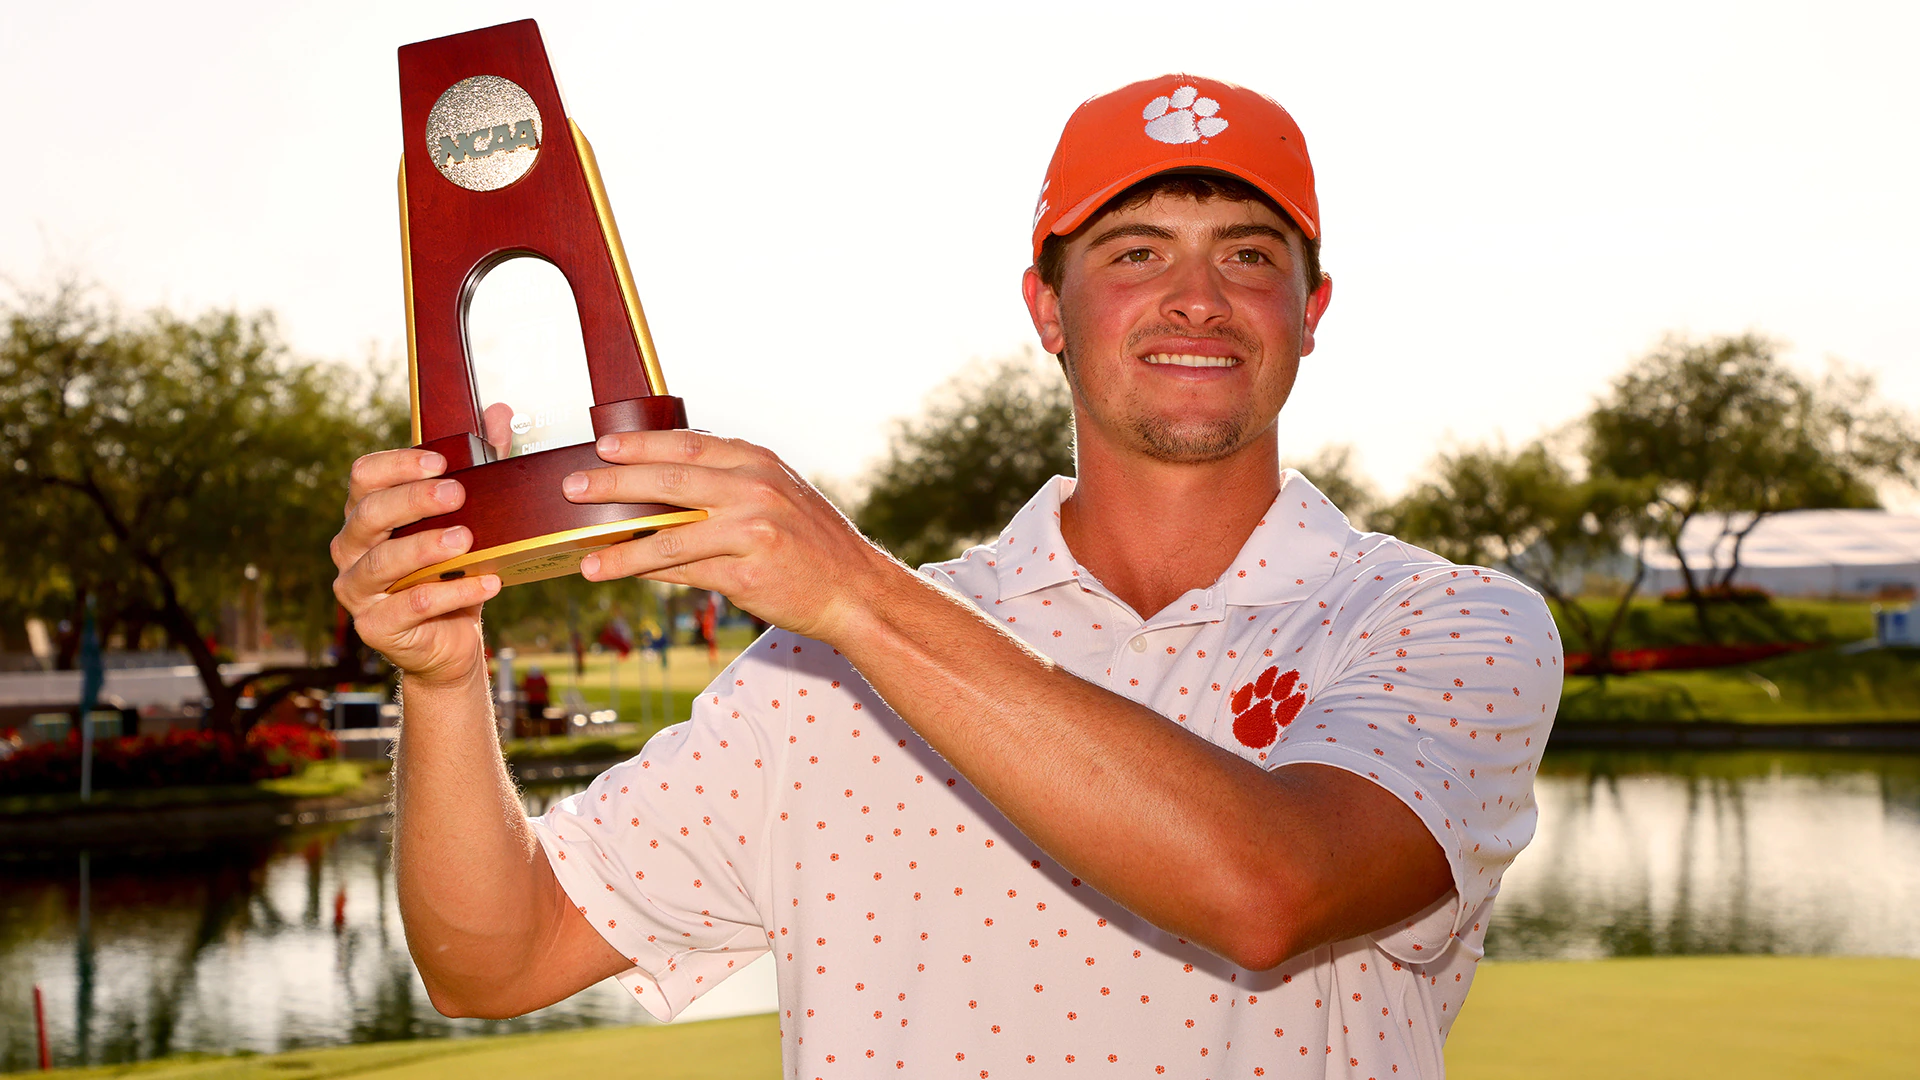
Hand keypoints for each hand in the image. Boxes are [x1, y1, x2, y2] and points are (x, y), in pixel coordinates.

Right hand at [330, 447, 499, 686]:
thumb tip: (501, 412)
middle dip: (413, 501)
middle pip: (369, 515)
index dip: (397, 465)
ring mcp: (357, 590)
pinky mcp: (375, 627)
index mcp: (367, 514)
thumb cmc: (454, 570)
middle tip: (456, 493)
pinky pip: (410, 606)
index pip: (364, 477)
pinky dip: (452, 593)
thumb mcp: (471, 516)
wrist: (451, 639)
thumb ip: (482, 464)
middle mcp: (351, 549)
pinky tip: (488, 582)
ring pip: (382, 563)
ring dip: (426, 548)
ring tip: (468, 539)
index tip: (441, 461)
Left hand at [560, 430, 897, 642]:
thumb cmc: (813, 544)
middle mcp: (755, 491)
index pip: (689, 445)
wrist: (855, 590)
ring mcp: (752, 532)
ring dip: (622, 546)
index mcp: (759, 463)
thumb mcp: (779, 495)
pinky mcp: (748, 575)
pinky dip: (648, 573)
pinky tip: (621, 574)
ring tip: (586, 555)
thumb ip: (731, 482)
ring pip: (671, 536)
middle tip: (574, 487)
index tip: (603, 447)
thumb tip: (669, 478)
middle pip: (670, 481)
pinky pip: (686, 573)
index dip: (641, 444)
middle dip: (615, 484)